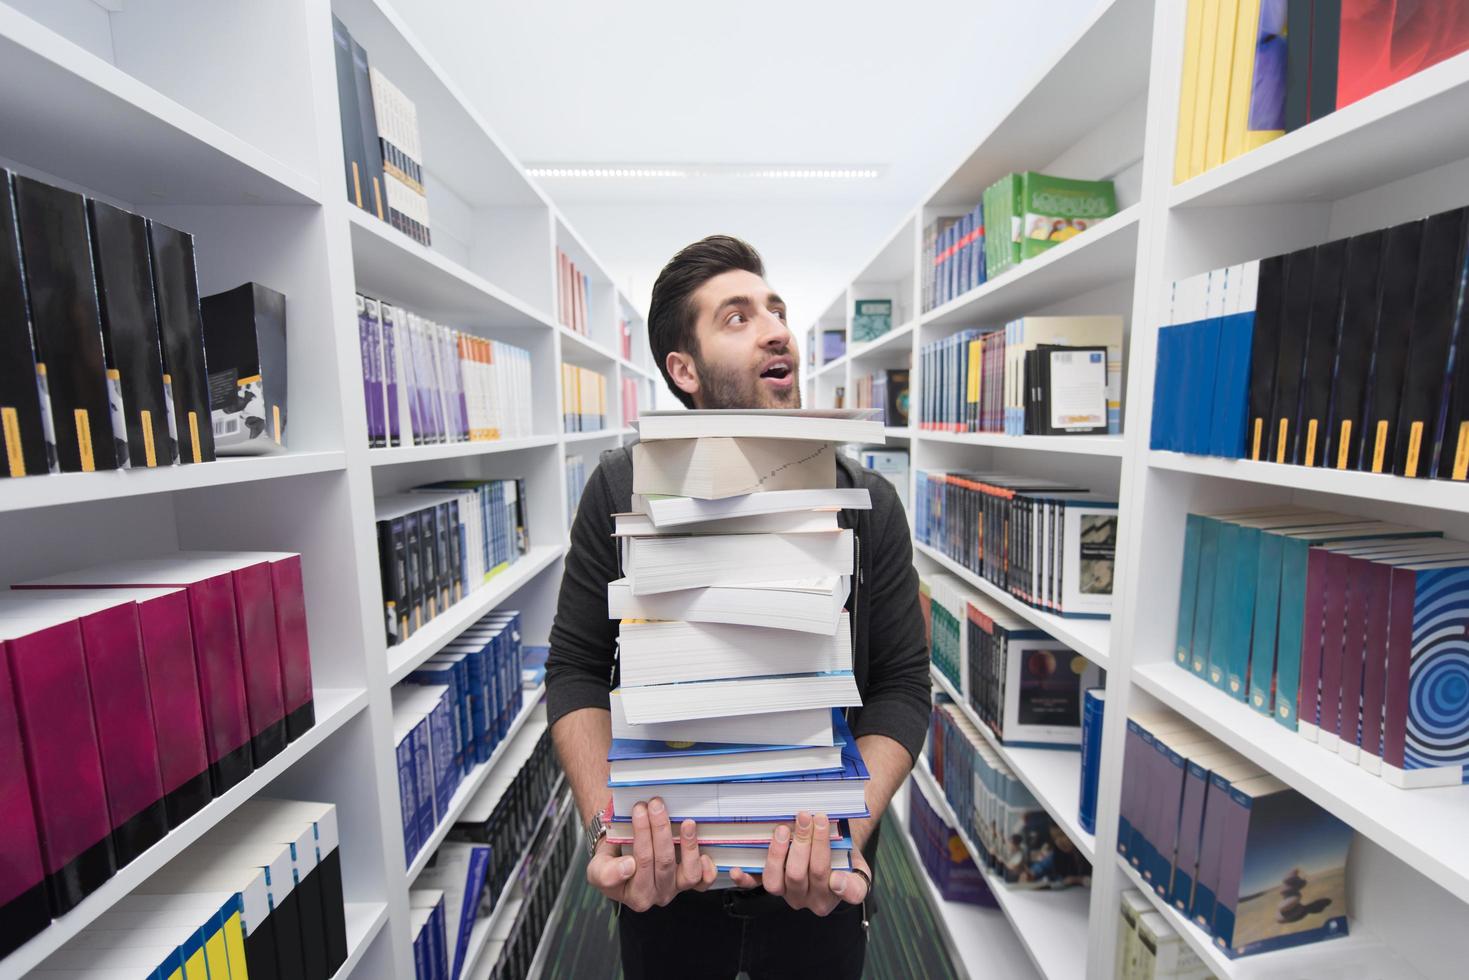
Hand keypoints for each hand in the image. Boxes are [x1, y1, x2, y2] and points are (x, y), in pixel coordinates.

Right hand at [584, 797, 714, 910]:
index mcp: (635, 896)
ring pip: (688, 872)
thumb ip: (607, 873)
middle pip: (664, 861)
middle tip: (656, 804)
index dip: (642, 833)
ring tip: (686, 822)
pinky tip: (705, 851)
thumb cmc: (611, 862)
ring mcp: (676, 888)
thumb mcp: (597, 869)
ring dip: (688, 845)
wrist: (620, 859)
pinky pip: (704, 881)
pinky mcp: (690, 882)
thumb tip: (629, 867)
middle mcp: (658, 895)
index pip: (641, 861)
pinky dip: (708, 868)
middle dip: (660, 829)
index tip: (639, 809)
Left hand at [728, 812, 869, 915]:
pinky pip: (756, 885)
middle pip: (801, 873)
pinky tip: (737, 869)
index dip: (823, 850)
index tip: (823, 826)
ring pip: (776, 881)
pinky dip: (745, 879)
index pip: (830, 877)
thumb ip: (855, 882)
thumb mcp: (859, 868)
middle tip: (804, 816)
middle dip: (802, 841)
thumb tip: (838, 883)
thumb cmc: (845, 856)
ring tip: (782, 829)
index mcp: (835, 895)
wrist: (835, 853)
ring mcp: (787, 893)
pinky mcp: (772, 885)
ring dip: (777, 853)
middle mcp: (809, 899)